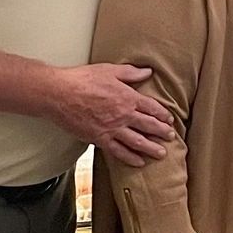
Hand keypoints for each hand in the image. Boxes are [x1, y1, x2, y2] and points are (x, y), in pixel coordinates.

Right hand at [52, 62, 171, 165]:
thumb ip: (131, 73)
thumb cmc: (83, 79)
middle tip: (171, 137)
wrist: (61, 94)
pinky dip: (130, 158)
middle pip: (148, 126)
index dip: (162, 114)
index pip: (151, 108)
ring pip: (138, 142)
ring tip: (162, 154)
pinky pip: (119, 151)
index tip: (169, 119)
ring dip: (152, 148)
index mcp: (128, 97)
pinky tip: (139, 162)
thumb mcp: (110, 70)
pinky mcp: (100, 139)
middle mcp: (123, 115)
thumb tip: (148, 71)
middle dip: (162, 132)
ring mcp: (112, 129)